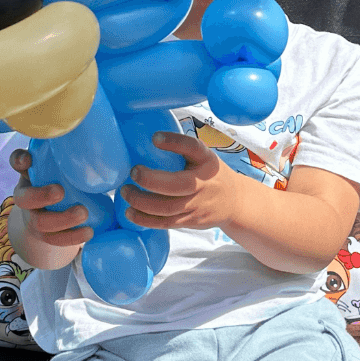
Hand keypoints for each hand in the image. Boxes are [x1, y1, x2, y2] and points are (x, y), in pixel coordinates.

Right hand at [10, 148, 91, 246]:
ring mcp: (33, 218)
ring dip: (62, 220)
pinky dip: (72, 237)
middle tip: (60, 191)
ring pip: (40, 223)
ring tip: (83, 213)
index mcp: (29, 173)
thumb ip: (68, 153)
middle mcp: (26, 196)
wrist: (49, 212)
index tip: (28, 160)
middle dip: (41, 195)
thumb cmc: (58, 179)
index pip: (17, 162)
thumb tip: (96, 131)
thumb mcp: (59, 166)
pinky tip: (89, 232)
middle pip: (24, 199)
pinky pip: (54, 240)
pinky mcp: (44, 236)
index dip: (20, 161)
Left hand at [118, 131, 235, 229]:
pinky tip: (130, 212)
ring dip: (141, 201)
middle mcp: (204, 182)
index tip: (154, 138)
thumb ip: (183, 150)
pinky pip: (165, 223)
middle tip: (132, 172)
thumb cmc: (210, 174)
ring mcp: (197, 204)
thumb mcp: (204, 157)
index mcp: (207, 161)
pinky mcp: (190, 221)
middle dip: (150, 180)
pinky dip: (145, 219)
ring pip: (167, 208)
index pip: (193, 148)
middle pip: (178, 185)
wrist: (233, 202)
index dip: (174, 142)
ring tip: (125, 192)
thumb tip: (146, 139)